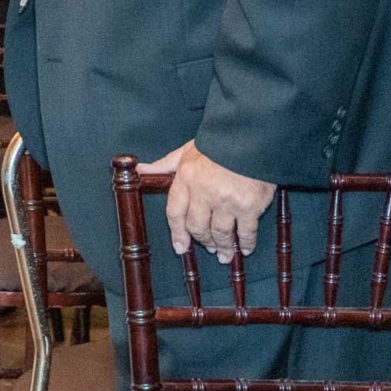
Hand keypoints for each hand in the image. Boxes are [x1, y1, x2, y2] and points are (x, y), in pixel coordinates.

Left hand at [142, 140, 276, 261]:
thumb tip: (139, 169)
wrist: (251, 136)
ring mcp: (227, 201)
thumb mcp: (186, 151)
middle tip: (209, 249)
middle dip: (203, 241)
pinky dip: (246, 243)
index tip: (180, 247)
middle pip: (197, 226)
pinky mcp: (250, 206)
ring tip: (224, 254)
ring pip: (220, 233)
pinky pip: (246, 232)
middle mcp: (204, 193)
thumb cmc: (217, 144)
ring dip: (222, 247)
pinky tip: (245, 249)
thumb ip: (163, 165)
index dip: (177, 233)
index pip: (175, 213)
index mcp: (186, 179)